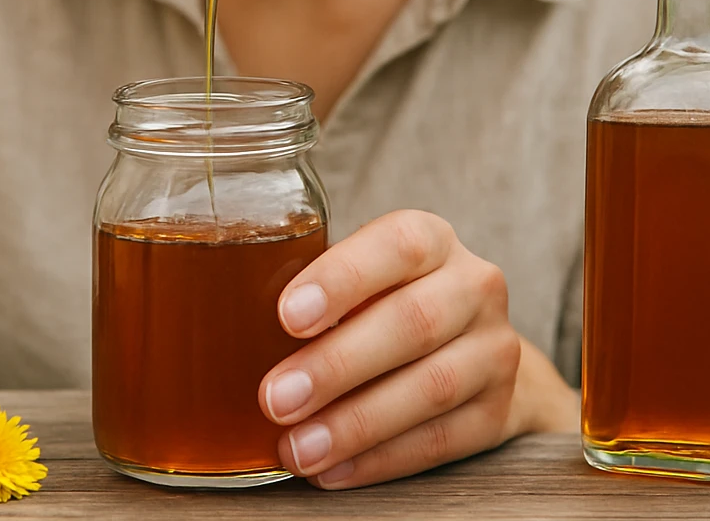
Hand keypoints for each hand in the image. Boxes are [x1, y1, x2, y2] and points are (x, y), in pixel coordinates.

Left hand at [259, 210, 579, 488]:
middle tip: (274, 399)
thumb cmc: (382, 305)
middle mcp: (473, 285)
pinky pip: (442, 440)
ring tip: (297, 448)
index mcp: (430, 239)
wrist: (469, 350)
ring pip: (431, 386)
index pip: (396, 244)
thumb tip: (210, 326)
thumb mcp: (356, 281)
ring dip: (356, 424)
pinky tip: (333, 470)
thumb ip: (307, 293)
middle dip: (336, 366)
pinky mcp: (499, 411)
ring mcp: (494, 349)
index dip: (343, 278)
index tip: (287, 316)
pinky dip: (381, 460)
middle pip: (412, 322)